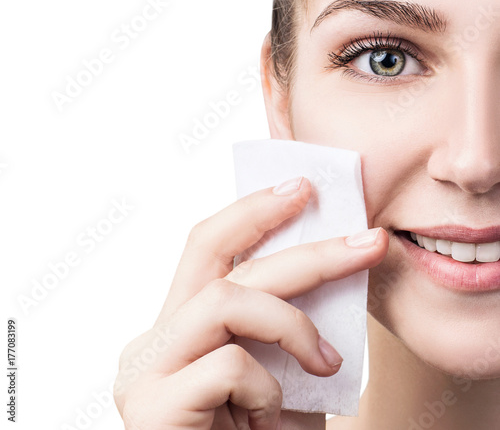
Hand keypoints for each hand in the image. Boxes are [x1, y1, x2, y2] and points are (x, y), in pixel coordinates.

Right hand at [114, 176, 388, 428]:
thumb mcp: (280, 367)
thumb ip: (286, 319)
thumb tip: (332, 260)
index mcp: (180, 324)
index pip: (207, 248)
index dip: (251, 212)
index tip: (300, 190)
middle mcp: (153, 338)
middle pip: (215, 256)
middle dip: (292, 238)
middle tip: (359, 237)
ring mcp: (145, 370)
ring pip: (225, 298)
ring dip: (291, 322)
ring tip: (327, 362)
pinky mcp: (151, 405)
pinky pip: (229, 366)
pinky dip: (269, 388)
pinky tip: (271, 420)